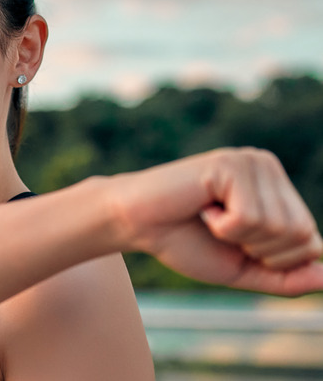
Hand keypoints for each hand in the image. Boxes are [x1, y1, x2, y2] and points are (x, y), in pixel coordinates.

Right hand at [112, 147, 322, 295]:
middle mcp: (269, 168)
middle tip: (220, 231)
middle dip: (257, 250)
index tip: (233, 242)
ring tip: (208, 217)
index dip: (272, 260)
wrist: (135, 225)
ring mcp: (251, 162)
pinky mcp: (231, 164)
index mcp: (276, 190)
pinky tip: (201, 208)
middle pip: (300, 236)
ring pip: (278, 228)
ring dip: (236, 238)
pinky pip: (250, 217)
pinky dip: (222, 227)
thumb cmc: (183, 242)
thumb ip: (283, 277)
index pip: (310, 242)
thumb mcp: (241, 269)